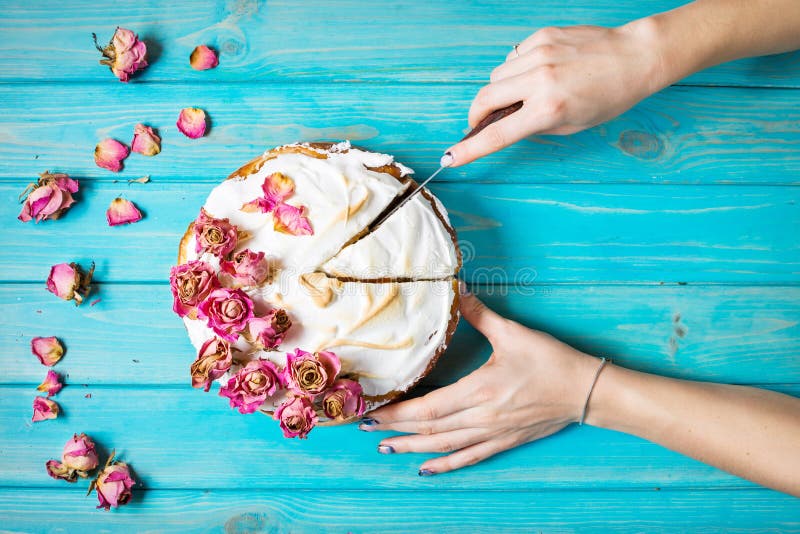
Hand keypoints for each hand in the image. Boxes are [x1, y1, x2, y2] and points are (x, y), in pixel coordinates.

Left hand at [360, 283, 601, 474]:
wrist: (586, 390)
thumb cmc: (551, 361)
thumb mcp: (513, 333)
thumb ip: (480, 314)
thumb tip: (457, 291)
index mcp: (481, 390)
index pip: (429, 408)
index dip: (398, 412)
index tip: (374, 411)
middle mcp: (482, 417)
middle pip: (430, 429)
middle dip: (396, 430)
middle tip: (367, 428)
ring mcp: (493, 433)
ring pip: (445, 446)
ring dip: (413, 449)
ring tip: (386, 449)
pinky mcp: (503, 440)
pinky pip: (468, 457)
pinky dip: (445, 465)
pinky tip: (426, 470)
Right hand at [444, 19, 665, 165]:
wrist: (635, 57)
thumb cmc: (610, 96)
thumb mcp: (572, 124)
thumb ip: (535, 126)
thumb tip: (505, 123)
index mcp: (549, 109)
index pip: (498, 134)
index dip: (470, 149)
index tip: (450, 158)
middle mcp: (541, 80)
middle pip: (484, 99)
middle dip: (476, 114)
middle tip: (480, 123)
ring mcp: (540, 53)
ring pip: (497, 76)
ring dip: (499, 90)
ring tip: (521, 95)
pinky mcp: (543, 35)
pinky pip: (513, 57)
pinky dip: (516, 70)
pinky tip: (536, 73)